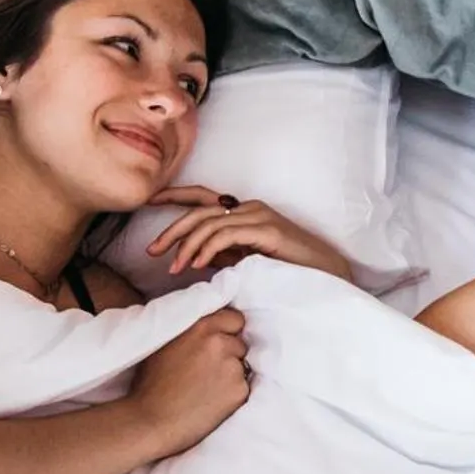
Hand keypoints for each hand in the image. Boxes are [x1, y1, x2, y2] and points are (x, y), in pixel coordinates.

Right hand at [125, 307, 250, 457]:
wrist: (150, 422)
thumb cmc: (150, 385)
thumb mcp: (165, 343)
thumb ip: (191, 330)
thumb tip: (208, 328)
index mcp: (201, 326)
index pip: (235, 319)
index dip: (228, 332)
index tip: (220, 343)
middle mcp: (220, 343)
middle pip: (240, 344)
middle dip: (229, 354)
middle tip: (208, 371)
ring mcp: (232, 367)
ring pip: (242, 367)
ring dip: (231, 375)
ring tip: (207, 389)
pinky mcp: (239, 391)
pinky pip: (243, 388)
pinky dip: (232, 395)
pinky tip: (211, 403)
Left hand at [145, 186, 351, 281]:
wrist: (326, 276)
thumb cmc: (290, 270)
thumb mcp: (247, 261)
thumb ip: (224, 254)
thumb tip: (196, 255)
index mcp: (243, 211)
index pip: (202, 198)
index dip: (174, 196)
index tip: (148, 203)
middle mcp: (248, 207)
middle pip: (200, 209)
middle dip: (171, 229)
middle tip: (151, 251)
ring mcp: (258, 215)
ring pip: (209, 222)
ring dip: (187, 245)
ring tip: (174, 267)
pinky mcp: (266, 228)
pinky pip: (226, 234)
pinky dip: (207, 248)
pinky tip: (197, 265)